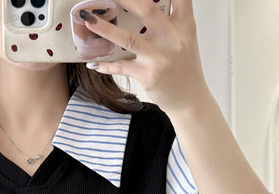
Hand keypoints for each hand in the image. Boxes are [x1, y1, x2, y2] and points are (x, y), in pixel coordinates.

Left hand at [83, 0, 210, 116]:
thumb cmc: (184, 67)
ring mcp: (159, 58)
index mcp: (184, 24)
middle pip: (147, 10)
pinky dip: (106, 65)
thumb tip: (142, 5)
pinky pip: (121, 66)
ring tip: (89, 20)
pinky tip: (94, 62)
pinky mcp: (148, 75)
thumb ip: (169, 19)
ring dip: (105, 29)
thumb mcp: (184, 38)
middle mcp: (173, 39)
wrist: (189, 99)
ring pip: (128, 38)